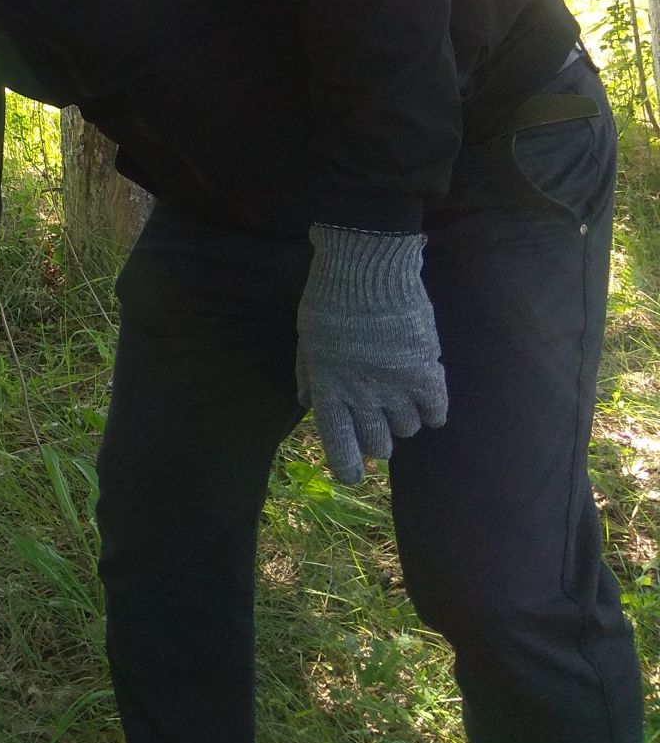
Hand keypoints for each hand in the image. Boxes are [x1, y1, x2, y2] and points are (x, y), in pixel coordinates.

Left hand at [296, 224, 446, 484]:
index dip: (347, 465)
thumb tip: (307, 403)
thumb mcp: (306, 337)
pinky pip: (436, 410)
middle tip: (380, 422)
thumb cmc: (328, 298)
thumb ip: (307, 374)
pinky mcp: (425, 373)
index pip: (338, 443)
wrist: (365, 268)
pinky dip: (434, 410)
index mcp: (327, 386)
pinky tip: (429, 400)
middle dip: (378, 439)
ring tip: (400, 395)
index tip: (353, 475)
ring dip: (404, 418)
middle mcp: (360, 395)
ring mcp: (395, 387)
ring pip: (407, 429)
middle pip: (378, 443)